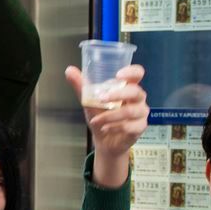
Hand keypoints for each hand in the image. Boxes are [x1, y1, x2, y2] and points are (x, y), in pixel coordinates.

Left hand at [65, 64, 146, 188]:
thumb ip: (82, 86)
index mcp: (128, 86)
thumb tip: (69, 70)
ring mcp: (141, 112)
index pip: (137, 73)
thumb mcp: (89, 100)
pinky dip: (114, 127)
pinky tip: (105, 128)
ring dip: (110, 115)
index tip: (118, 75)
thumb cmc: (100, 115)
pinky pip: (130, 126)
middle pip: (136, 91)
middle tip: (101, 98)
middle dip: (118, 95)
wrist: (104, 139)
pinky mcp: (140, 127)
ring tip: (96, 120)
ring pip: (130, 111)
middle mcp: (137, 98)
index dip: (131, 72)